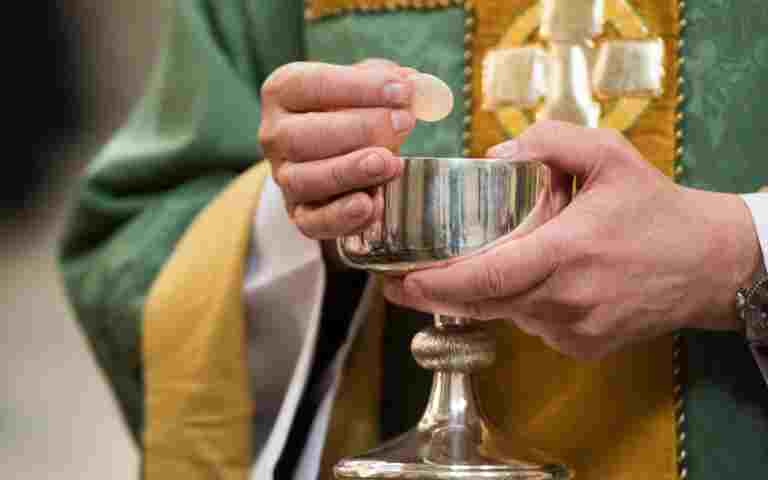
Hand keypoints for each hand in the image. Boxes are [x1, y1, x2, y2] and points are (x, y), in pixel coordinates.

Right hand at [259, 59, 415, 238]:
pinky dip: (342, 216)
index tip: (402, 91)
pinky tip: (373, 204)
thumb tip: (420, 86)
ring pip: (303, 180)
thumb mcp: (370, 89)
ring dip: (350, 172)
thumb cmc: (354, 114)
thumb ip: (394, 83)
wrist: (340, 156)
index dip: (357, 87)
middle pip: (300, 135)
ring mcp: (284, 177)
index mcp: (284, 92)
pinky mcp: (299, 214)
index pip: (309, 85)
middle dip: (358, 129)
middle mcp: (275, 135)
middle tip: (403, 124)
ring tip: (391, 163)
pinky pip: (312, 223)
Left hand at [383, 121, 761, 359]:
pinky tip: (534, 280)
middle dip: (437, 295)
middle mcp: (568, 299)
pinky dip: (521, 303)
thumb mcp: (610, 154)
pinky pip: (532, 325)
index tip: (402, 281)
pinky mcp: (583, 347)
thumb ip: (551, 142)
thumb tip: (495, 155)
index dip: (440, 284)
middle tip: (401, 281)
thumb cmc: (653, 207)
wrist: (706, 263)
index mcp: (569, 252)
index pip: (491, 277)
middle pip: (486, 302)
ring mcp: (576, 330)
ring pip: (508, 313)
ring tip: (475, 266)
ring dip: (485, 293)